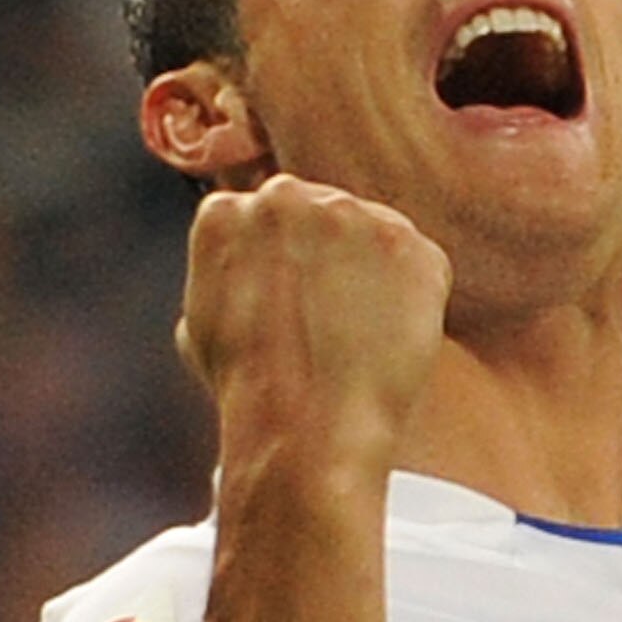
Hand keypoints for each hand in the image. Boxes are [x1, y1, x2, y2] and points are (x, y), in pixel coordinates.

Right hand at [177, 173, 452, 492]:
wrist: (304, 425)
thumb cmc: (249, 390)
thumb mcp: (201, 321)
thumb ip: (227, 272)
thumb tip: (246, 265)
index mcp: (225, 211)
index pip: (269, 221)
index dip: (288, 267)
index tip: (295, 305)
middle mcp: (285, 196)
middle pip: (322, 218)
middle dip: (332, 261)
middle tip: (334, 323)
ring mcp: (348, 214)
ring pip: (372, 238)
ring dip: (373, 279)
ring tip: (358, 340)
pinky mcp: (405, 242)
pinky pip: (420, 265)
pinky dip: (416, 302)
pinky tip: (389, 342)